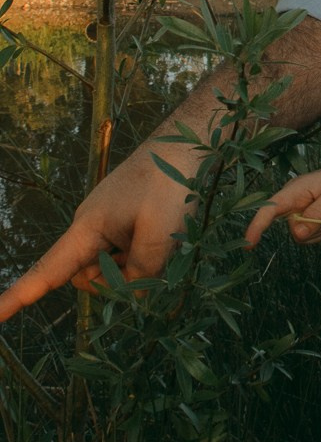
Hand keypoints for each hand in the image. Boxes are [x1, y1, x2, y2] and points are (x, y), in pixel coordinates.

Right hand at [0, 142, 197, 320]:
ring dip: (136, 265)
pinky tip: (166, 233)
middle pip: (91, 277)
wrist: (183, 145)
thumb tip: (131, 290)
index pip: (47, 271)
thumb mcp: (158, 233)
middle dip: (117, 281)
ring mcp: (109, 226)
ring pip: (114, 268)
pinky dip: (144, 253)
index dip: (17, 297)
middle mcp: (91, 229)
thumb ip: (142, 270)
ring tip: (163, 235)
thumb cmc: (167, 183)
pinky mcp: (126, 223)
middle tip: (154, 255)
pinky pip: (128, 254)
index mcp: (87, 229)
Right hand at [245, 162, 320, 245]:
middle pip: (288, 226)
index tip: (248, 244)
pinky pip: (306, 235)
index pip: (270, 208)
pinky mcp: (305, 217)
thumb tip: (297, 233)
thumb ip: (318, 214)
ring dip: (315, 232)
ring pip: (298, 233)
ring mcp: (298, 209)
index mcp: (296, 189)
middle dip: (307, 230)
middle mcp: (293, 199)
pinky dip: (318, 233)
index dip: (257, 226)